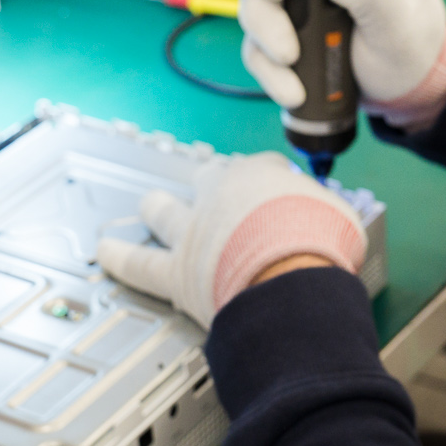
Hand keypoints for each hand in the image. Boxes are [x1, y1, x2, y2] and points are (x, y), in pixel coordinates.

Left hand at [96, 153, 366, 327]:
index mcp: (261, 176)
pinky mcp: (176, 272)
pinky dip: (120, 258)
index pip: (262, 169)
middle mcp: (220, 196)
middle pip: (210, 180)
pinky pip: (140, 263)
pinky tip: (105, 253)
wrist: (293, 276)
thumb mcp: (341, 217)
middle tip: (216, 188)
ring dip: (157, 208)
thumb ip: (326, 214)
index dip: (271, 181)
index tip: (282, 192)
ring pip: (166, 213)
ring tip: (149, 205)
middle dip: (212, 183)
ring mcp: (194, 233)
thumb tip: (332, 227)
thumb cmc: (320, 245)